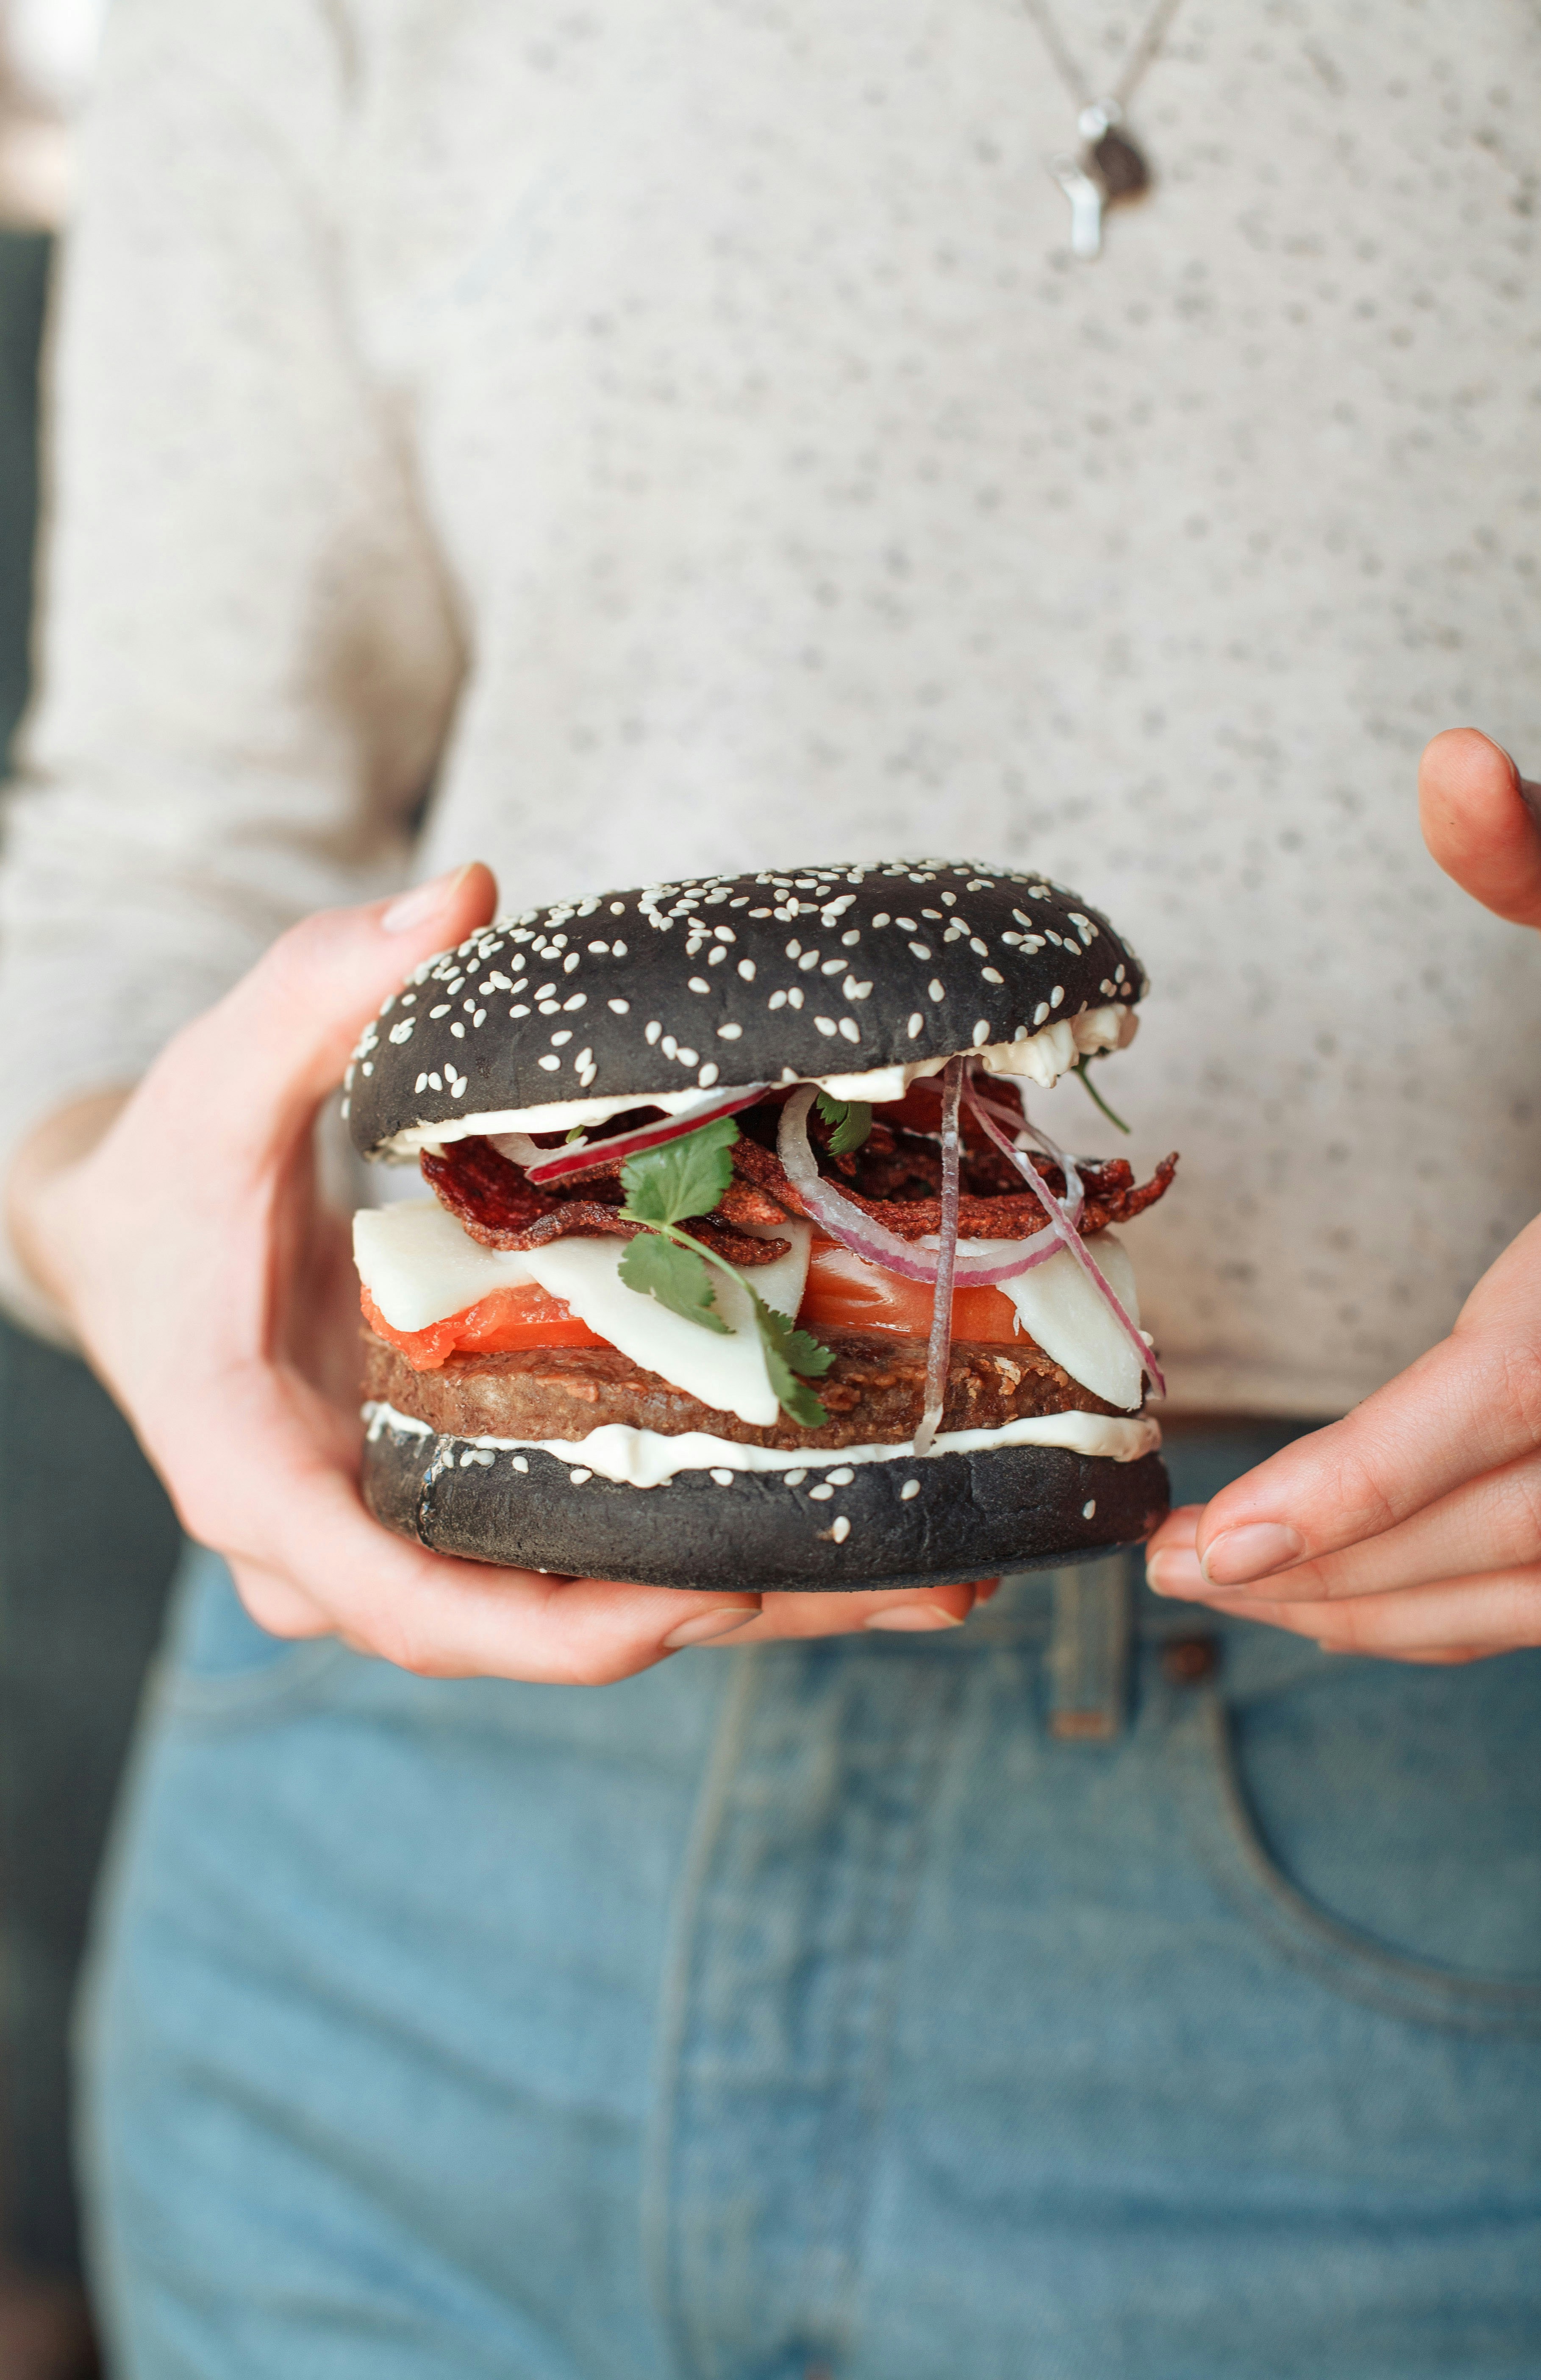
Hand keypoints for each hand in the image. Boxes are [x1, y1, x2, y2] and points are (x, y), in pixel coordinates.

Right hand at [9, 869, 985, 1682]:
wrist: (126, 1241)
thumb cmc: (162, 1183)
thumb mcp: (214, 1081)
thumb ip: (315, 989)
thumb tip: (458, 897)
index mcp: (266, 1484)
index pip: (416, 1605)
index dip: (564, 1626)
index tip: (701, 1596)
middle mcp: (346, 1546)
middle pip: (547, 1630)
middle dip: (732, 1615)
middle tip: (915, 1578)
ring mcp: (410, 1540)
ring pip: (589, 1612)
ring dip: (759, 1600)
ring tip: (936, 1571)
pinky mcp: (465, 1506)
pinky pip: (591, 1556)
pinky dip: (714, 1549)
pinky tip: (848, 1522)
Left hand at [1145, 729, 1540, 1661]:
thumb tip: (1448, 760)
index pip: (1504, 1389)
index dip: (1366, 1480)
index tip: (1227, 1537)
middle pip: (1507, 1522)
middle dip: (1337, 1568)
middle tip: (1181, 1567)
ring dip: (1392, 1610)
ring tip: (1245, 1595)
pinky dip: (1479, 1608)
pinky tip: (1373, 1594)